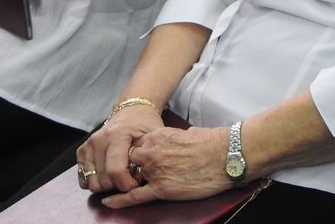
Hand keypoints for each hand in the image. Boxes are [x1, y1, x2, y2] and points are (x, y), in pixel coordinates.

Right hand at [77, 103, 165, 194]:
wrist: (132, 111)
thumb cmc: (145, 125)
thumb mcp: (152, 136)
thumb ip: (147, 155)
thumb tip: (144, 176)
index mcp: (117, 135)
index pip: (115, 171)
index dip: (126, 184)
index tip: (136, 184)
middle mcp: (98, 140)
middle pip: (103, 180)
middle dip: (117, 186)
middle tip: (129, 179)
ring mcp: (88, 146)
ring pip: (91, 183)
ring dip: (106, 185)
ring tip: (119, 177)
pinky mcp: (81, 151)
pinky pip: (83, 178)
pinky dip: (95, 181)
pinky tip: (108, 174)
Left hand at [99, 126, 232, 208]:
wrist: (225, 156)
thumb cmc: (213, 143)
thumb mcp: (190, 133)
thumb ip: (177, 137)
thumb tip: (180, 139)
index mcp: (158, 136)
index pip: (136, 143)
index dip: (135, 151)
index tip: (135, 157)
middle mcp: (152, 152)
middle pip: (129, 159)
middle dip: (129, 166)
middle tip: (129, 172)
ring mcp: (155, 171)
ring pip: (129, 176)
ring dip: (125, 181)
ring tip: (117, 186)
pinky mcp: (161, 189)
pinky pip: (133, 196)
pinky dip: (119, 200)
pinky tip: (108, 201)